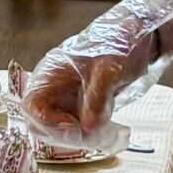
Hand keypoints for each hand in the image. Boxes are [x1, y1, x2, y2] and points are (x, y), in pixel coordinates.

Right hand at [20, 0, 172, 144]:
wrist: (140, 36)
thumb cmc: (119, 44)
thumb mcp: (109, 70)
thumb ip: (96, 98)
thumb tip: (88, 127)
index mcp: (52, 72)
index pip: (32, 104)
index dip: (47, 120)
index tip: (73, 126)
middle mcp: (54, 86)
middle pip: (40, 120)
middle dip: (61, 133)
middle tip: (88, 135)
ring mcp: (67, 96)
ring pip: (58, 126)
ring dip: (76, 136)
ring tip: (100, 134)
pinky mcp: (82, 103)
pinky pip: (77, 124)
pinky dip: (88, 132)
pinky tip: (105, 131)